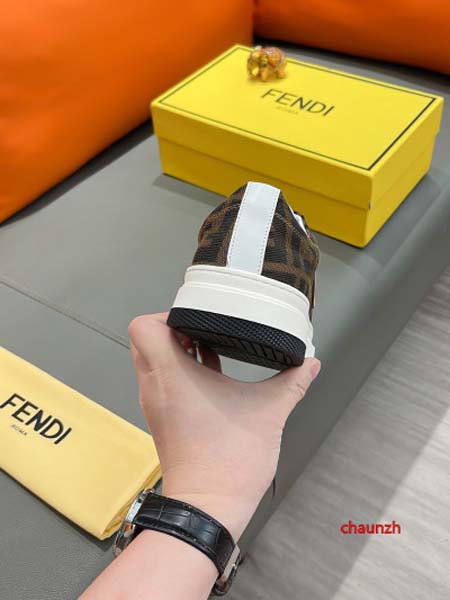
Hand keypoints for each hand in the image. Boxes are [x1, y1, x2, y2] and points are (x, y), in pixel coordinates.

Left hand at [128, 313, 320, 539]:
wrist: (208, 509)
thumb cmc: (230, 460)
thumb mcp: (269, 413)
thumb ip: (293, 383)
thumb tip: (312, 363)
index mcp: (171, 375)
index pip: (143, 327)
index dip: (166, 314)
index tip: (197, 317)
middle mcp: (155, 386)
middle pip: (144, 340)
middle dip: (171, 328)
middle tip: (204, 327)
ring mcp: (155, 403)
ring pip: (150, 360)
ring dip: (174, 349)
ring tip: (209, 344)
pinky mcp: (162, 418)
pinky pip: (161, 380)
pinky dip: (178, 369)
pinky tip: (211, 371)